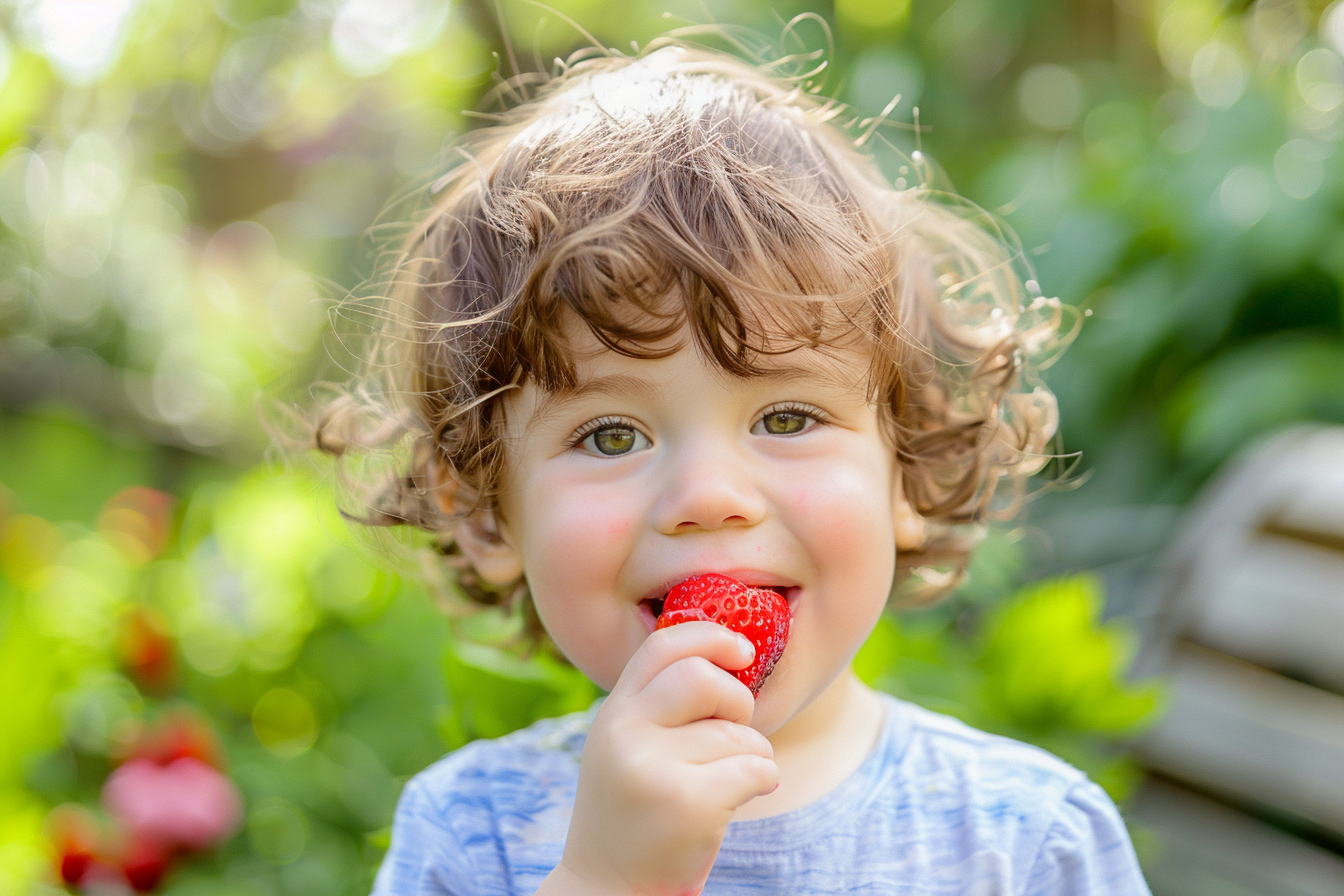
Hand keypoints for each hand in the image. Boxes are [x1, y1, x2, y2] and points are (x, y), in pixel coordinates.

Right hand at [542, 622, 778, 895]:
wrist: (608, 888)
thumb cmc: (635, 811)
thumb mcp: (627, 746)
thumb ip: (659, 702)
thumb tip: (732, 653)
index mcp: (613, 713)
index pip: (662, 646)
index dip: (710, 638)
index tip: (742, 651)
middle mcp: (625, 733)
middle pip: (703, 678)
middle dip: (738, 700)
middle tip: (737, 729)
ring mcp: (653, 767)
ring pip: (738, 733)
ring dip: (752, 755)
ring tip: (727, 781)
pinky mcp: (689, 803)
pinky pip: (757, 768)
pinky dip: (765, 779)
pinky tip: (740, 798)